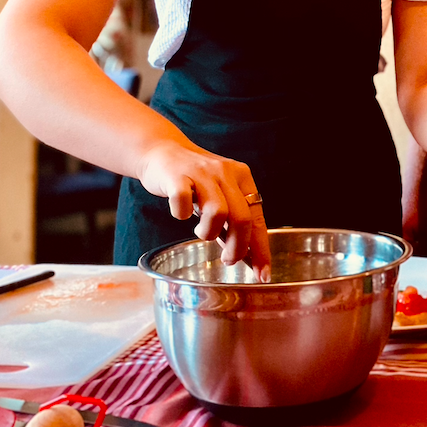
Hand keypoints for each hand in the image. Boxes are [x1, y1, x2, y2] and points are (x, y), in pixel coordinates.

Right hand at [137, 141, 271, 280]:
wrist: (162, 151)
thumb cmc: (194, 180)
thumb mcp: (219, 193)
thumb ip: (231, 218)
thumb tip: (244, 254)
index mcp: (241, 177)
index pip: (257, 218)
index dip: (261, 249)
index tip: (263, 274)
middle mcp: (224, 173)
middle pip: (242, 218)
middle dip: (238, 248)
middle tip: (228, 260)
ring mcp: (201, 173)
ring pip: (217, 212)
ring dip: (209, 232)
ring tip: (202, 232)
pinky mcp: (177, 176)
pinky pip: (182, 201)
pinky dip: (181, 214)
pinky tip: (181, 214)